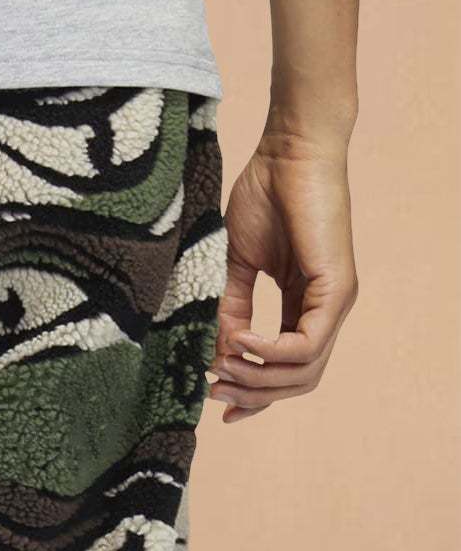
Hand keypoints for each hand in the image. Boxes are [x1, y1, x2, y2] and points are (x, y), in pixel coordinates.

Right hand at [209, 133, 358, 421]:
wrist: (288, 150)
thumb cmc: (264, 195)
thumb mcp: (236, 265)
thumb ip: (229, 310)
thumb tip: (214, 354)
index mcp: (304, 306)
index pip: (286, 370)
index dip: (253, 393)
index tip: (216, 400)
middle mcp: (325, 311)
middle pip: (297, 382)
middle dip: (253, 393)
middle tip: (214, 387)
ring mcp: (336, 302)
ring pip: (304, 373)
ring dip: (259, 377)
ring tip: (223, 363)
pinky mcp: (337, 289)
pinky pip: (306, 345)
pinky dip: (271, 350)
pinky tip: (242, 339)